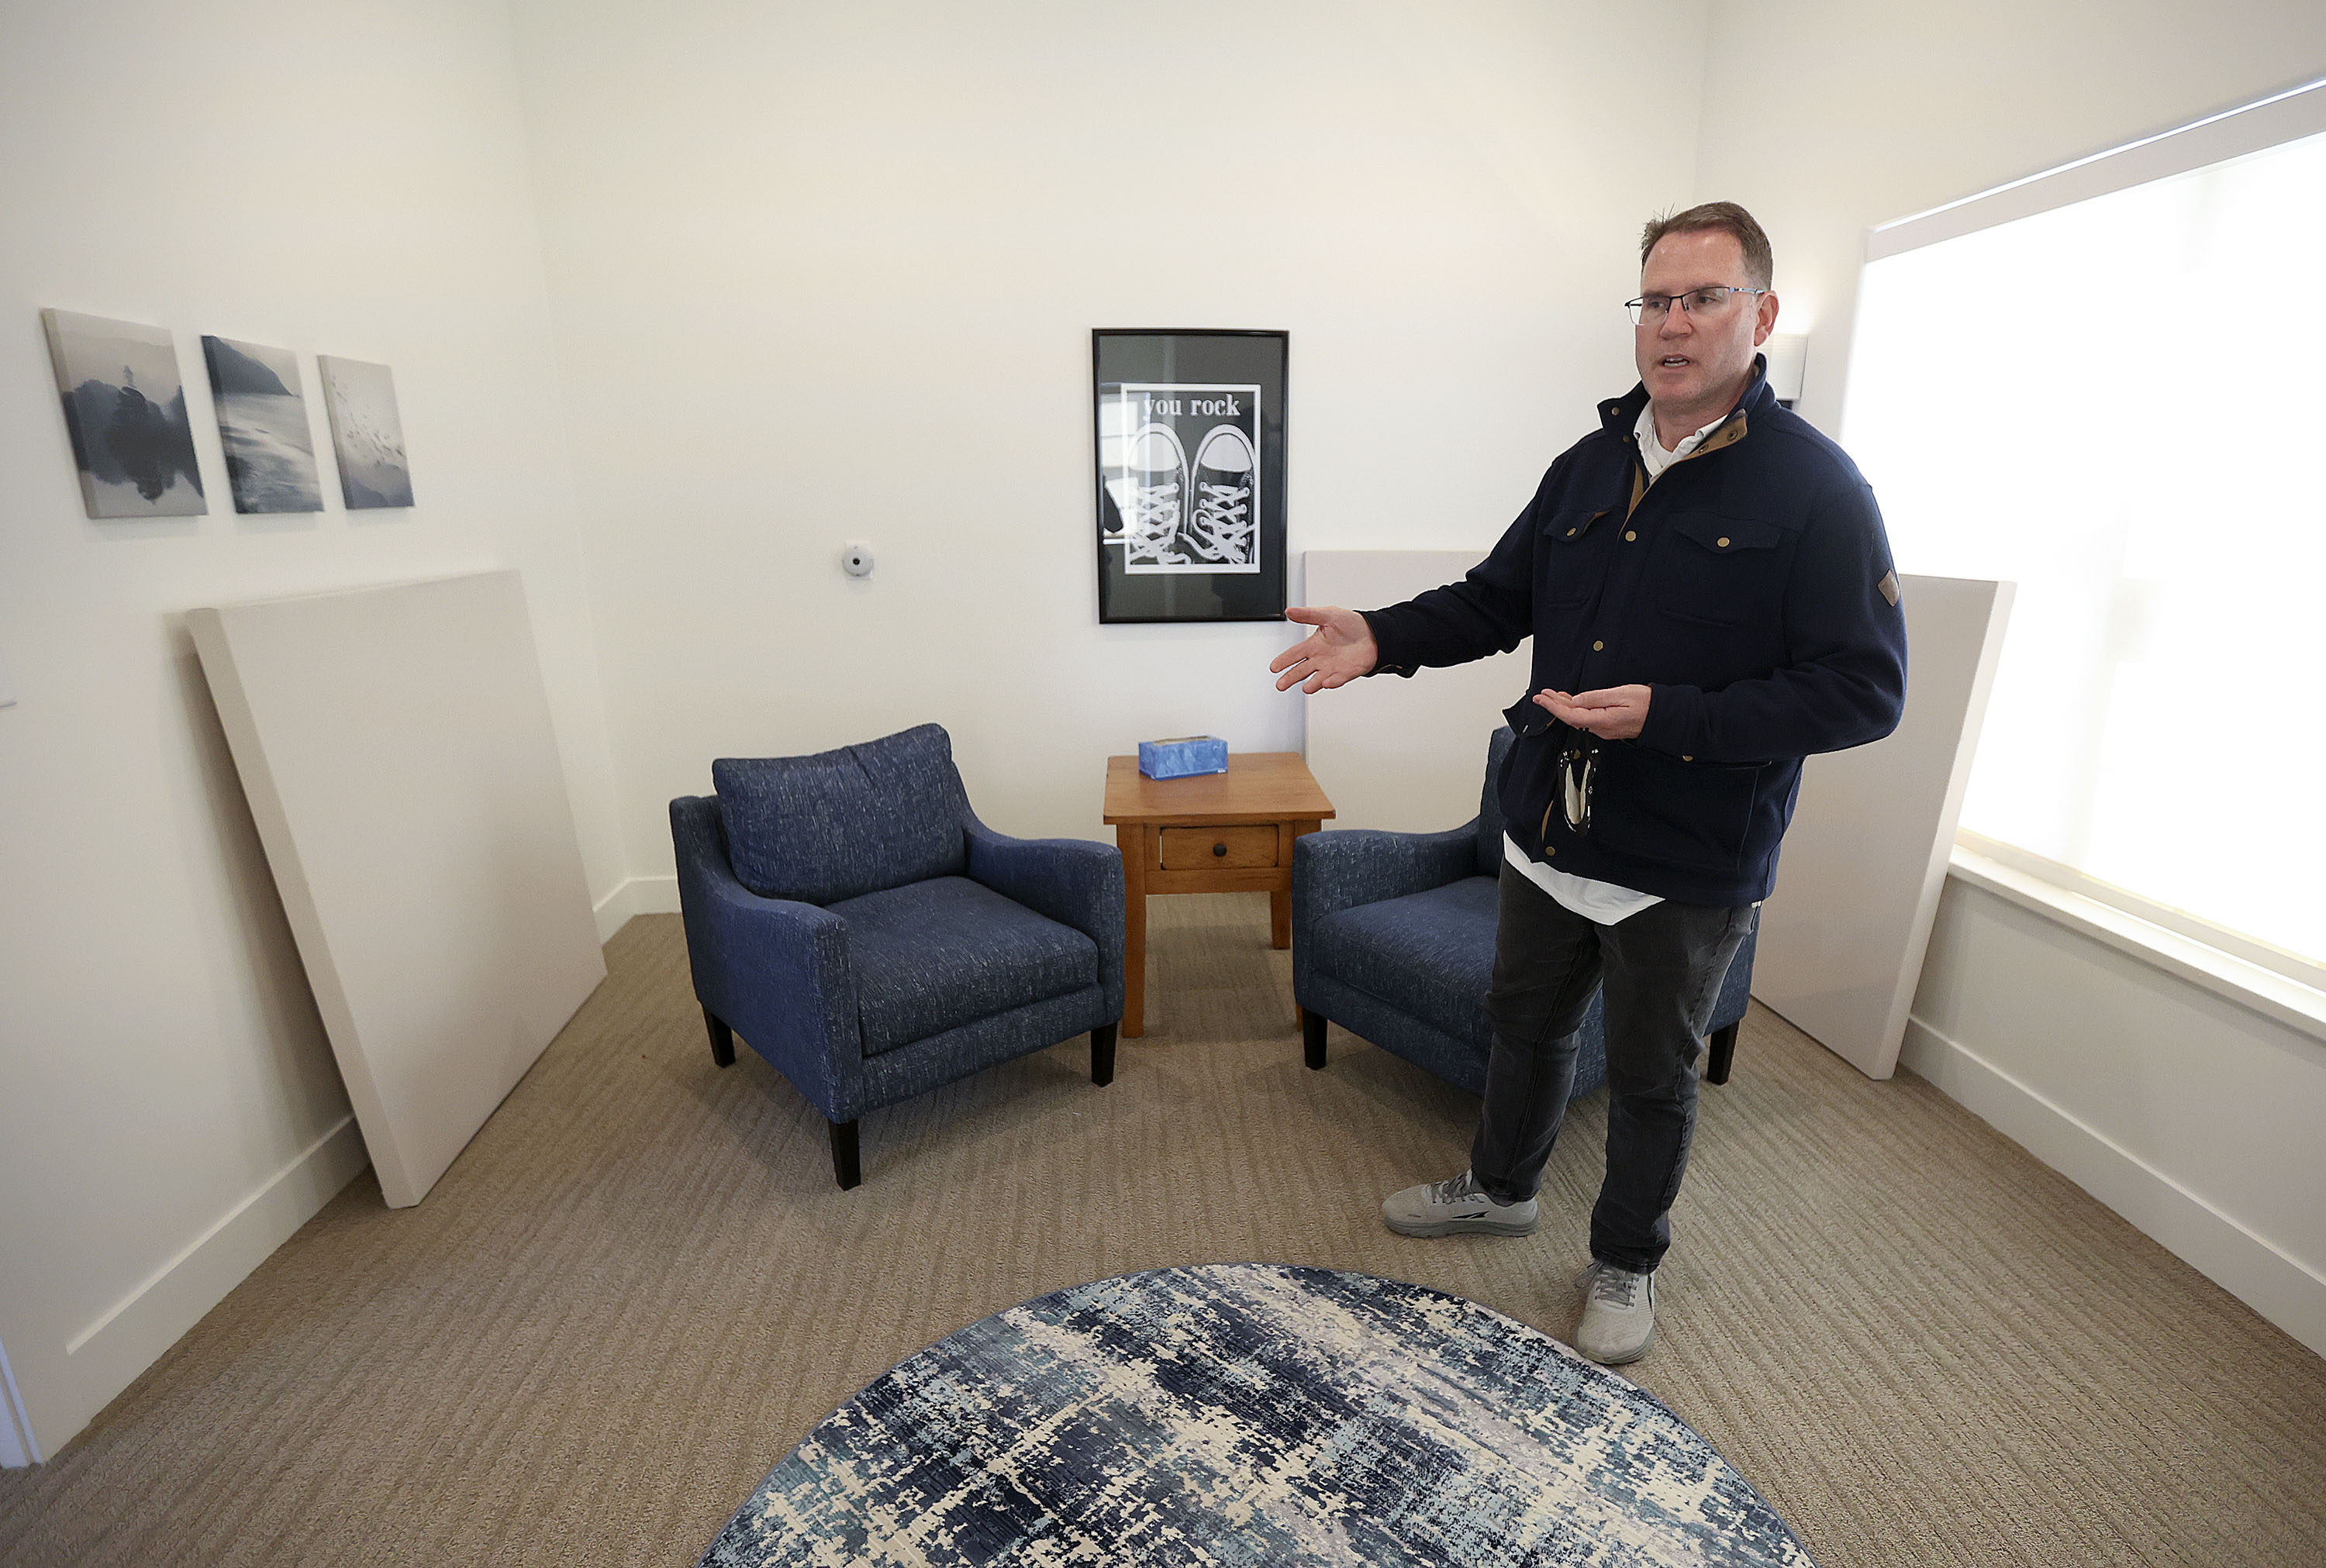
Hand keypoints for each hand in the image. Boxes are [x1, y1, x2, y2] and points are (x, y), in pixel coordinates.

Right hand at [1271, 606, 1378, 692]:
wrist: (1374, 633)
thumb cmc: (1351, 624)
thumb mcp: (1328, 614)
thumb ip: (1308, 615)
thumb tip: (1289, 611)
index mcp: (1314, 644)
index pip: (1294, 654)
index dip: (1284, 660)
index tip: (1274, 667)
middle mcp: (1320, 658)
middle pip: (1301, 670)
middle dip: (1290, 677)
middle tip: (1280, 685)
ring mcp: (1332, 667)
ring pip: (1317, 678)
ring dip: (1312, 683)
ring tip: (1306, 688)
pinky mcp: (1346, 673)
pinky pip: (1337, 679)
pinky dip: (1332, 682)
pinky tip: (1326, 683)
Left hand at [1535, 685, 1650, 740]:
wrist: (1662, 716)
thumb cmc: (1646, 704)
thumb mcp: (1620, 694)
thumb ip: (1596, 698)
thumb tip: (1577, 700)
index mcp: (1602, 720)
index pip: (1570, 715)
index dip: (1553, 707)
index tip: (1542, 698)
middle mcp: (1600, 728)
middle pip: (1571, 717)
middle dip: (1554, 705)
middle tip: (1541, 695)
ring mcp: (1603, 729)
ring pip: (1578, 718)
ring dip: (1564, 706)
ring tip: (1552, 696)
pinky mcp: (1607, 726)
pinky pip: (1586, 718)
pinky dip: (1575, 709)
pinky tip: (1571, 702)